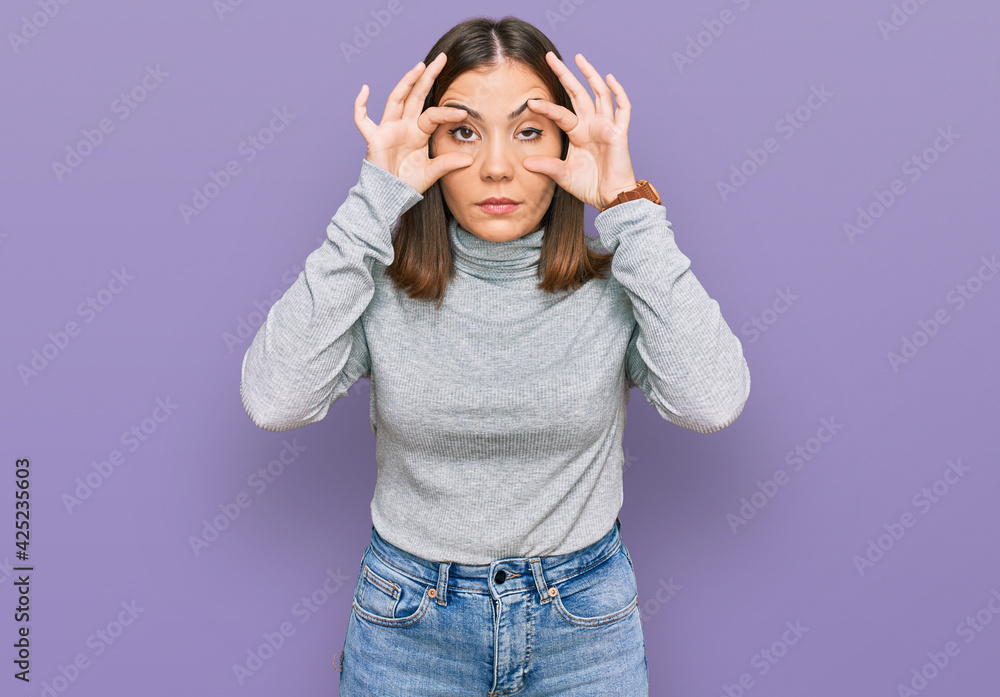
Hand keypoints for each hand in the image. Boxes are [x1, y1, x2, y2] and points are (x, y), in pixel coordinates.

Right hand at [353, 52, 473, 193]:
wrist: (389, 196)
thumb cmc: (408, 184)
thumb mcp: (431, 173)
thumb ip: (447, 165)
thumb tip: (469, 160)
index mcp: (419, 132)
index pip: (434, 115)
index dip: (447, 113)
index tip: (464, 112)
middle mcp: (404, 125)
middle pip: (416, 95)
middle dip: (428, 77)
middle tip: (441, 59)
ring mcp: (388, 129)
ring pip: (396, 99)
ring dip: (406, 82)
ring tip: (419, 66)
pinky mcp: (374, 138)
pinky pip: (363, 119)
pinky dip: (360, 105)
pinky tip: (365, 89)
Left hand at [520, 52, 637, 210]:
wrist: (610, 198)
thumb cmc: (589, 186)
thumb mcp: (562, 175)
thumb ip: (546, 166)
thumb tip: (524, 162)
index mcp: (578, 133)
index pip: (560, 113)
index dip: (547, 106)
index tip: (530, 100)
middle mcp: (592, 125)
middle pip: (578, 93)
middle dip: (565, 75)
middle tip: (550, 57)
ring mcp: (606, 127)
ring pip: (599, 94)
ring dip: (590, 75)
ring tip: (578, 58)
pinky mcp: (620, 133)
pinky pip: (623, 108)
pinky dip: (618, 93)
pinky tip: (610, 78)